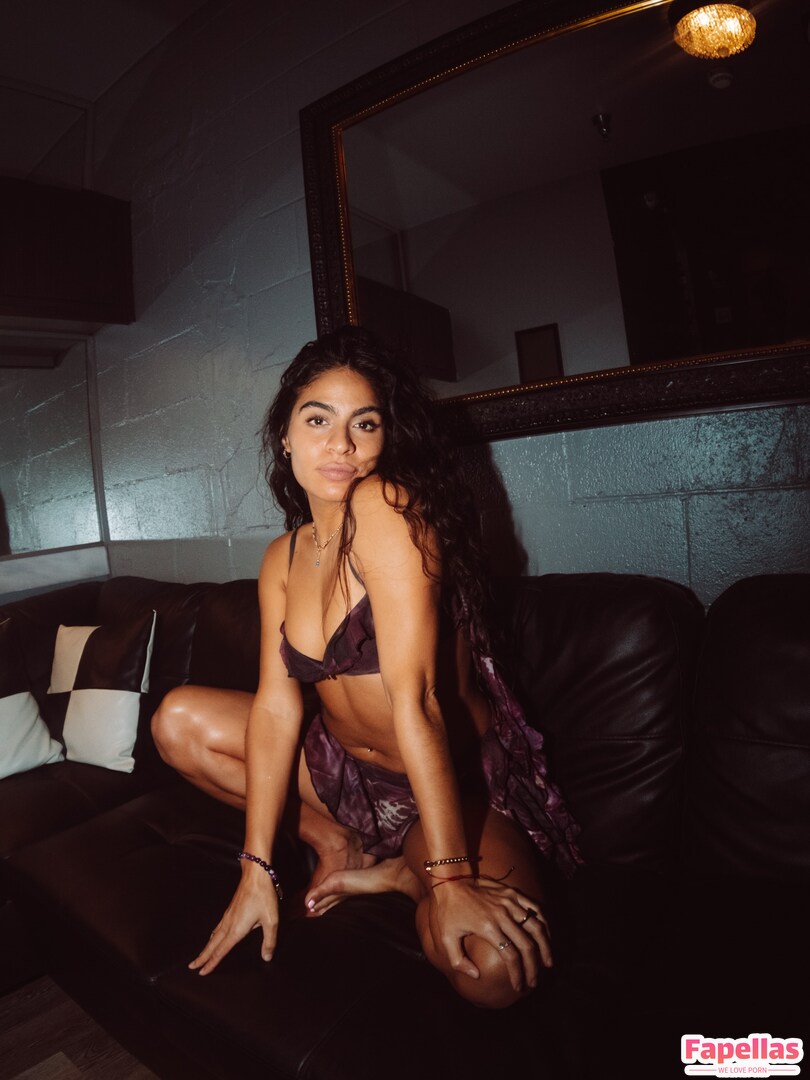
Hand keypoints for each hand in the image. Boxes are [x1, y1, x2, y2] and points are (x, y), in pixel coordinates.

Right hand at [189, 862, 279, 975]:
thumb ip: (269, 941)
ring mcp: (228, 916)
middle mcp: (228, 924)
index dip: (211, 963)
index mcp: (236, 930)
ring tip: (201, 955)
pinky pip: (217, 927)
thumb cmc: (263, 896)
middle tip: (192, 967)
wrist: (256, 875)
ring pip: (213, 936)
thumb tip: (266, 957)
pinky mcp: (230, 910)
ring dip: (206, 947)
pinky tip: (214, 936)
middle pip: (212, 945)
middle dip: (202, 957)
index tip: (202, 972)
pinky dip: (212, 937)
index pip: (221, 951)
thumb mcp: (271, 921)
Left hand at [429, 876, 550, 992]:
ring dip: (545, 947)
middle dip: (533, 967)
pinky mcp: (512, 893)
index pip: (511, 956)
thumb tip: (476, 975)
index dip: (517, 974)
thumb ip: (459, 961)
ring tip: (548, 962)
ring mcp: (510, 902)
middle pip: (527, 945)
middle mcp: (502, 915)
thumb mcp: (446, 938)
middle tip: (534, 981)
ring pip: (536, 927)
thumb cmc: (448, 911)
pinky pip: (534, 908)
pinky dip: (544, 923)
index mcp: (488, 928)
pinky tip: (546, 936)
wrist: (452, 880)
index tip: (519, 986)